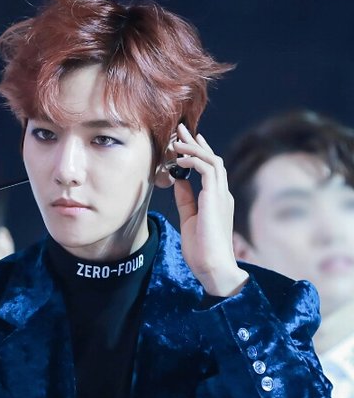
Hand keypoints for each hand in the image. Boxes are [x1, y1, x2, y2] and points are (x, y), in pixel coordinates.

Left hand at [171, 123, 247, 296]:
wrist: (213, 267)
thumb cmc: (202, 251)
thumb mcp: (190, 220)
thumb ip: (186, 200)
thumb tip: (179, 181)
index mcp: (217, 200)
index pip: (210, 169)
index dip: (198, 153)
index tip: (186, 142)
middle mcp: (222, 194)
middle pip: (212, 159)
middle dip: (195, 143)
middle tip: (180, 129)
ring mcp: (221, 195)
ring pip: (212, 160)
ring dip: (193, 148)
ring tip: (175, 141)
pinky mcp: (216, 198)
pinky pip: (207, 169)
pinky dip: (193, 160)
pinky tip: (179, 158)